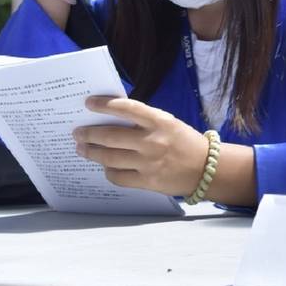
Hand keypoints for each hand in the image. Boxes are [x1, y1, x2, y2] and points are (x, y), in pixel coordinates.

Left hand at [74, 96, 209, 196]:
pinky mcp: (147, 182)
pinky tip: (106, 167)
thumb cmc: (185, 142)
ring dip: (91, 152)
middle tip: (78, 132)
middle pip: (110, 136)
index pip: (127, 108)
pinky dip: (108, 170)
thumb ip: (144, 122)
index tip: (89, 103)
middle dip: (89, 133)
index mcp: (161, 121)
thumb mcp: (169, 124)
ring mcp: (149, 163)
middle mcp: (153, 141)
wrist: (207, 168)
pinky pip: (117, 176)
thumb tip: (111, 119)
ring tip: (82, 148)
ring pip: (109, 158)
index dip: (105, 105)